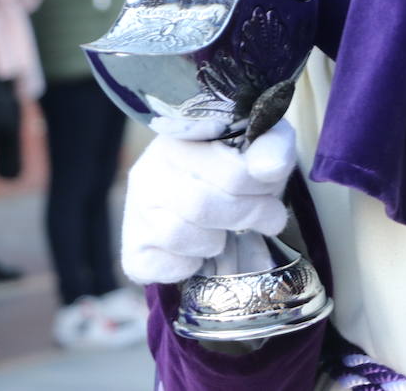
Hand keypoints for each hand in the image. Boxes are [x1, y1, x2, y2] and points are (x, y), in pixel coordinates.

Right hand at [121, 118, 296, 285]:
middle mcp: (149, 170)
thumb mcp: (264, 143)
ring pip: (176, 235)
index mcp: (182, 138)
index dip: (261, 189)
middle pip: (200, 206)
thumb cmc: (240, 163)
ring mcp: (136, 210)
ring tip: (224, 231)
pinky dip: (187, 266)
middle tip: (266, 217)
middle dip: (245, 216)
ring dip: (214, 241)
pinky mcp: (133, 249)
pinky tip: (197, 251)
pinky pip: (159, 267)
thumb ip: (272, 148)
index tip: (270, 190)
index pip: (229, 173)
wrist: (214, 193)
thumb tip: (269, 169)